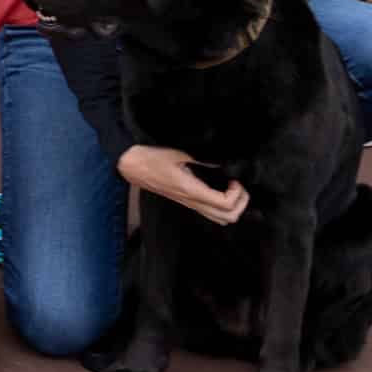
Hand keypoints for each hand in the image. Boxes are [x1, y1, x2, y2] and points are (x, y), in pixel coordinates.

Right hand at [119, 145, 250, 225]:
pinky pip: (210, 213)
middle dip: (240, 203)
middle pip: (227, 218)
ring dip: (232, 207)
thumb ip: (202, 158)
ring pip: (219, 219)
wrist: (132, 166)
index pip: (224, 204)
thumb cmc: (150, 158)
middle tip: (239, 186)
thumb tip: (222, 161)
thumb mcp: (177, 152)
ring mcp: (189, 204)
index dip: (237, 194)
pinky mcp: (186, 201)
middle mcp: (191, 201)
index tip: (236, 180)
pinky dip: (222, 206)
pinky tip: (220, 190)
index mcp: (190, 190)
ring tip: (232, 189)